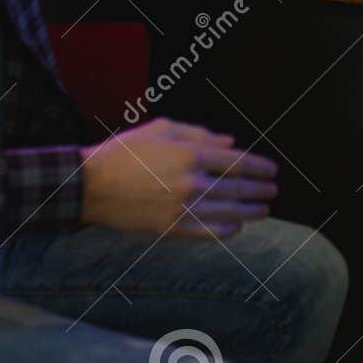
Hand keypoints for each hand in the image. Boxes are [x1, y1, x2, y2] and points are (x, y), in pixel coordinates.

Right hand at [79, 120, 278, 239]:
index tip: (273, 170)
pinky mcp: (170, 229)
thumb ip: (200, 134)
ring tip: (264, 209)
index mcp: (190, 154)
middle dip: (261, 190)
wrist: (88, 185)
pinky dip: (227, 230)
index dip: (261, 167)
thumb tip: (232, 143)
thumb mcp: (162, 129)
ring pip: (229, 213)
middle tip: (273, 190)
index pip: (239, 163)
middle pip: (239, 189)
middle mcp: (190, 182)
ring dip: (251, 212)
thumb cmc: (125, 151)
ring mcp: (181, 208)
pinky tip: (237, 227)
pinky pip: (208, 233)